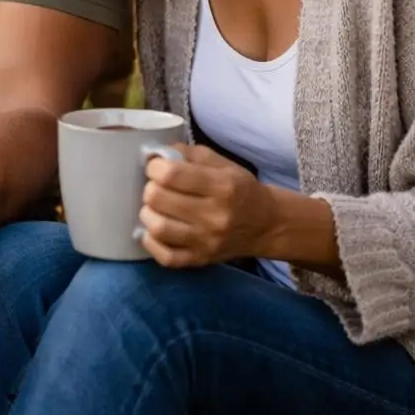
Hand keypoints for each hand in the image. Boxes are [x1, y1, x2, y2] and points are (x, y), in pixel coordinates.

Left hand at [138, 144, 279, 267]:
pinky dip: (152, 242)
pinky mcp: (200, 260)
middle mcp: (214, 216)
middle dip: (150, 188)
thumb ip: (187, 153)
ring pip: (158, 228)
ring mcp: (207, 242)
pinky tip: (154, 230)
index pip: (171, 174)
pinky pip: (165, 257)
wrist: (266, 225)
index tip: (156, 167)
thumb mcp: (220, 163)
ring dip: (148, 213)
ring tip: (155, 207)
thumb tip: (153, 155)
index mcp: (221, 186)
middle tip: (156, 187)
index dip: (155, 167)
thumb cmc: (239, 188)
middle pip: (158, 199)